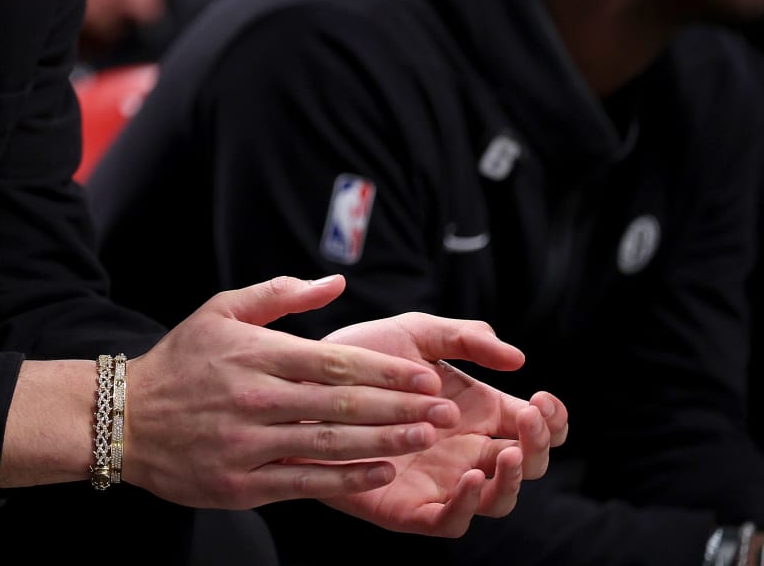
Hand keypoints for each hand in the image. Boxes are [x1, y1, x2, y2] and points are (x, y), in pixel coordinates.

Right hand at [120, 275, 462, 507]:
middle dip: (402, 408)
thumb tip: (336, 282)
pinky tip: (382, 470)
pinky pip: (309, 482)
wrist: (125, 419)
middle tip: (445, 411)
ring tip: (426, 438)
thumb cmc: (181, 362)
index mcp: (254, 354)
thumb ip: (280, 293)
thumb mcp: (220, 310)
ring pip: (333, 443)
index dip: (387, 372)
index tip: (427, 377)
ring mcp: (250, 443)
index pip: (335, 362)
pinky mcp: (243, 483)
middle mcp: (255, 398)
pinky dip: (350, 477)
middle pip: (344, 403)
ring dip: (387, 442)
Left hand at [316, 312, 568, 536]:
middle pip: (525, 464)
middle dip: (538, 444)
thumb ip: (465, 336)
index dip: (552, 420)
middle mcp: (465, 450)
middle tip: (530, 418)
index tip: (543, 399)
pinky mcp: (409, 506)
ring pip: (496, 498)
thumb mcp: (415, 334)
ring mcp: (440, 481)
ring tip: (506, 451)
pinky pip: (450, 521)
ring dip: (511, 479)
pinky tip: (469, 477)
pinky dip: (467, 506)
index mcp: (477, 413)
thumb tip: (518, 357)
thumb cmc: (359, 358)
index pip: (534, 427)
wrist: (302, 382)